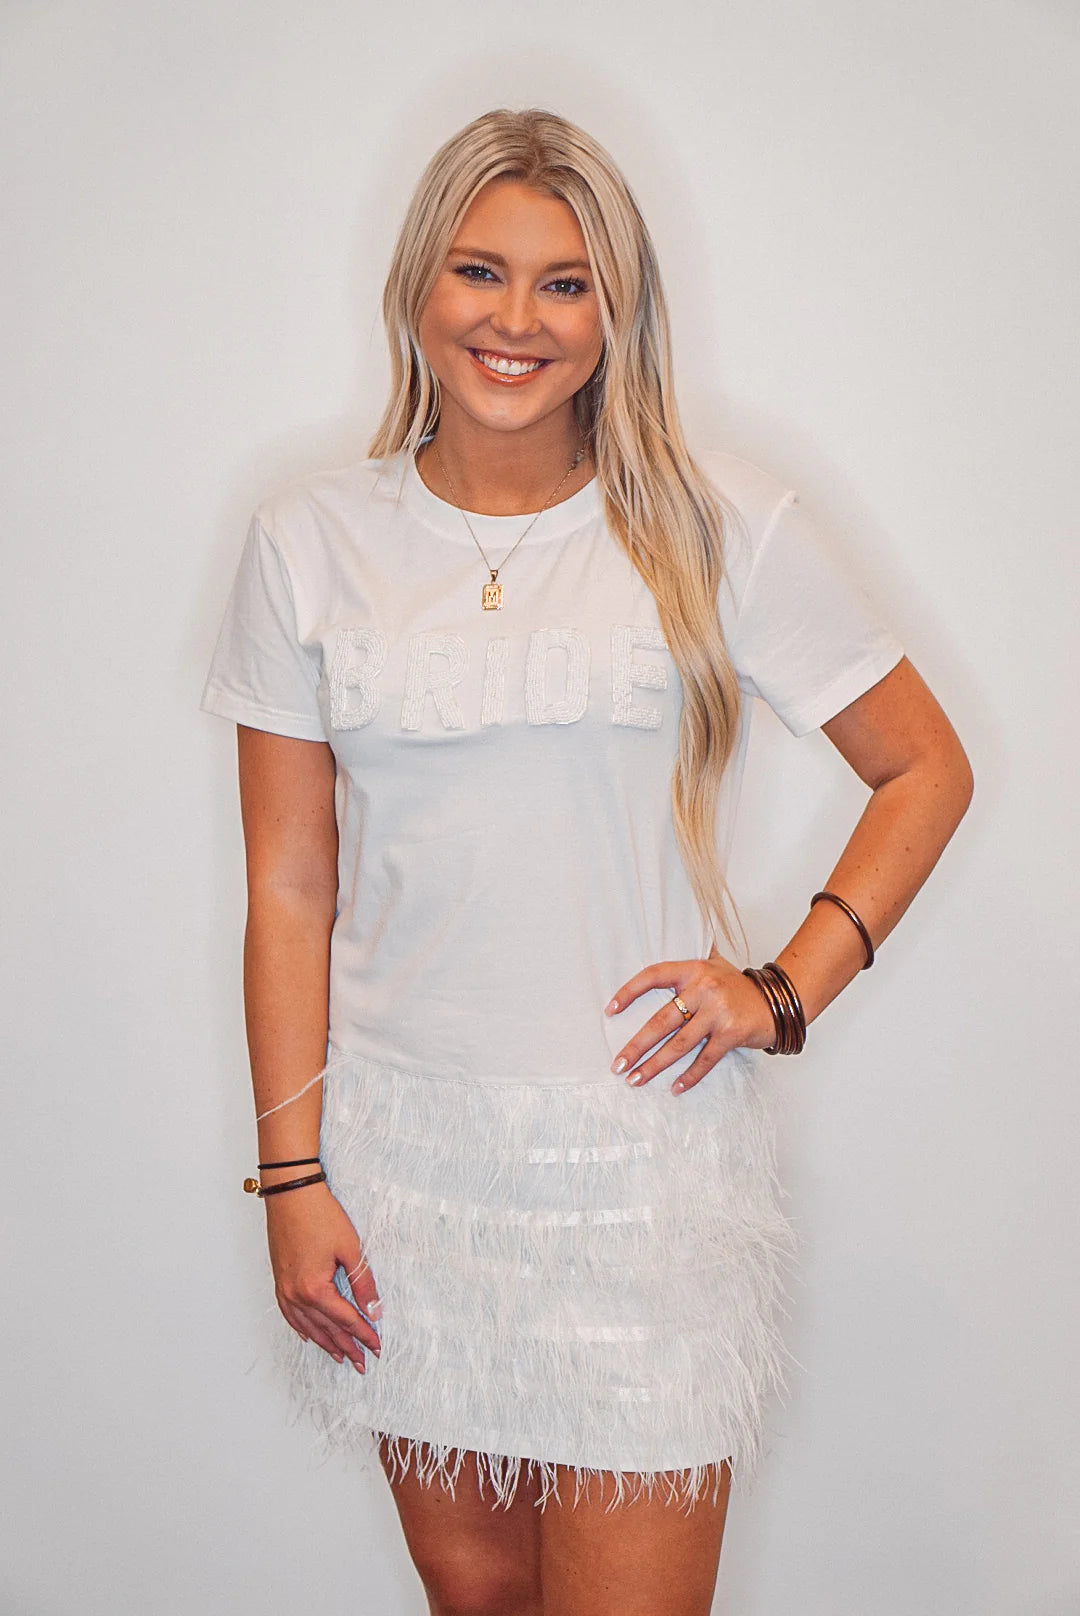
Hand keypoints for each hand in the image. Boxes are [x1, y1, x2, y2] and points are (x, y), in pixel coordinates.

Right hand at [264, 1183, 381, 1371]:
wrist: (290, 1192)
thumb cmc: (320, 1215)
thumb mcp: (350, 1248)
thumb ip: (363, 1283)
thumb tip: (374, 1310)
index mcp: (315, 1289)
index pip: (345, 1320)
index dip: (364, 1335)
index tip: (377, 1348)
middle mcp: (296, 1295)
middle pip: (326, 1328)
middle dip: (346, 1346)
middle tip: (361, 1362)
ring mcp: (284, 1289)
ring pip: (307, 1326)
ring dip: (325, 1342)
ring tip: (340, 1355)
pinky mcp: (279, 1280)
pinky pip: (289, 1314)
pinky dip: (302, 1327)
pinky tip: (309, 1335)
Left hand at [605, 953, 776, 1093]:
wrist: (778, 1002)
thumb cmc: (739, 986)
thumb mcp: (716, 963)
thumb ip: (692, 957)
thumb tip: (672, 932)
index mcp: (694, 969)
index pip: (653, 976)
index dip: (629, 992)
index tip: (610, 1010)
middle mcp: (704, 989)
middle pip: (661, 1021)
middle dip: (637, 1046)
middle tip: (618, 1065)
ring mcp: (718, 1013)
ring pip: (679, 1044)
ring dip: (655, 1065)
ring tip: (635, 1079)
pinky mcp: (732, 1034)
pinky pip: (705, 1059)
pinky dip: (690, 1076)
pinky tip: (675, 1088)